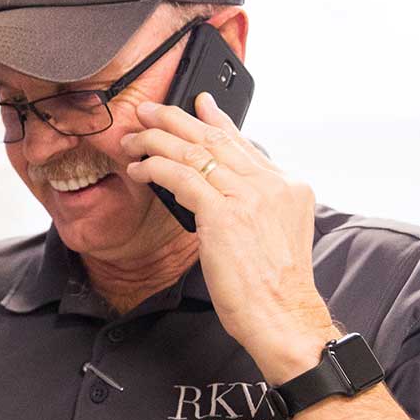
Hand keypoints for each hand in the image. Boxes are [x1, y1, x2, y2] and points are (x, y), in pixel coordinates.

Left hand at [119, 94, 335, 382]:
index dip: (217, 121)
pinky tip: (138, 169)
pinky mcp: (223, 214)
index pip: (244, 143)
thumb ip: (258, 207)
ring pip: (194, 153)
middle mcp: (271, 185)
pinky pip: (181, 177)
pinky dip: (155, 169)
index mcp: (288, 188)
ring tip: (132, 138)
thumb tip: (225, 196)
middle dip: (176, 119)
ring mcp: (249, 197)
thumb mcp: (275, 236)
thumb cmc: (274, 288)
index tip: (199, 104)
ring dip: (156, 141)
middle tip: (149, 110)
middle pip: (215, 139)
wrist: (282, 315)